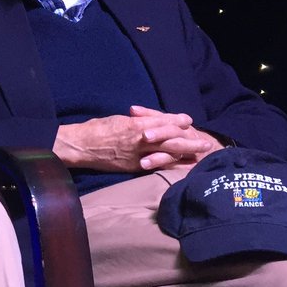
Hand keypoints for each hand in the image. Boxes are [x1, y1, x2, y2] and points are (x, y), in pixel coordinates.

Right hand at [53, 106, 221, 172]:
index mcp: (136, 125)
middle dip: (190, 141)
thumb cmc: (96, 129)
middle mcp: (140, 140)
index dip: (177, 121)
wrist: (81, 146)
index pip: (163, 122)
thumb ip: (136, 121)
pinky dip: (169, 164)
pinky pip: (156, 165)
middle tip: (205, 143)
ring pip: (166, 154)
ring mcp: (138, 155)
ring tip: (198, 155)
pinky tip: (178, 165)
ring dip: (184, 154)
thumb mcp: (118, 119)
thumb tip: (149, 123)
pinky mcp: (134, 166)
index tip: (188, 120)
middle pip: (171, 140)